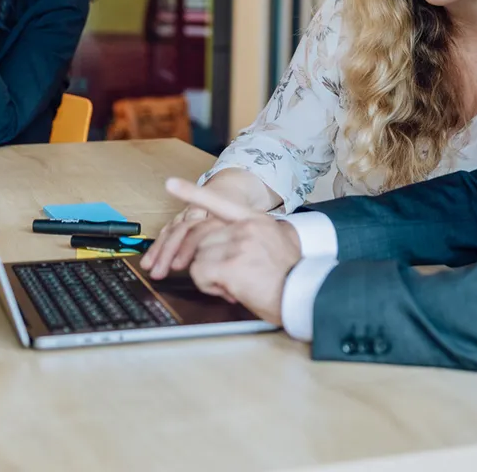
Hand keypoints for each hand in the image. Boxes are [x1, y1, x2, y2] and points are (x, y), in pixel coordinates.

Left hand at [152, 178, 300, 325]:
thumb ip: (264, 233)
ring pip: (199, 257)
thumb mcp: (284, 240)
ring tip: (235, 283)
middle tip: (223, 276)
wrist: (305, 293)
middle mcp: (246, 227)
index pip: (218, 203)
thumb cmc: (294, 275)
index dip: (192, 193)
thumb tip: (251, 237)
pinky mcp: (230, 265)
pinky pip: (199, 273)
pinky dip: (209, 285)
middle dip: (204, 259)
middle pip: (202, 237)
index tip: (171, 184)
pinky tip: (231, 289)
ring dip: (210, 275)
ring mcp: (238, 244)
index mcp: (256, 220)